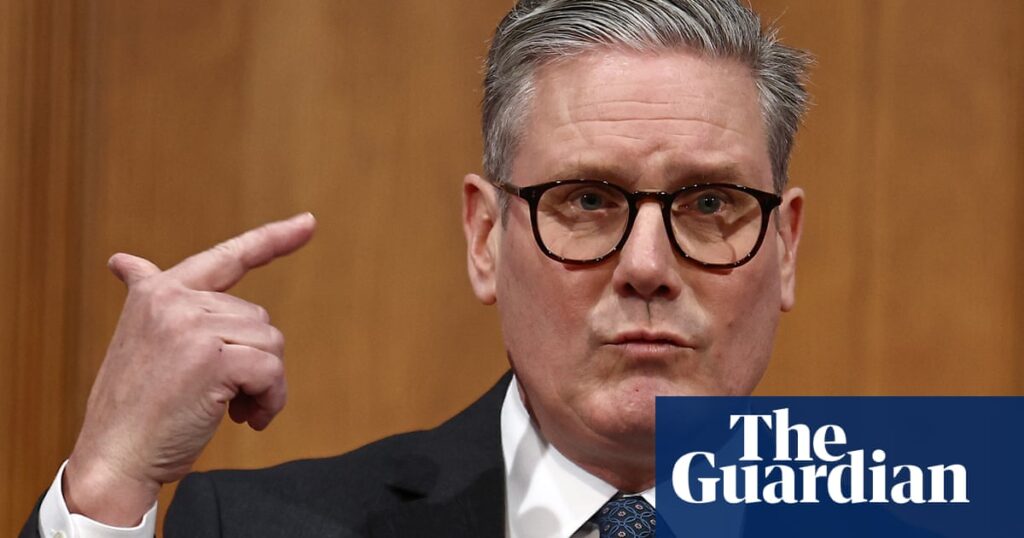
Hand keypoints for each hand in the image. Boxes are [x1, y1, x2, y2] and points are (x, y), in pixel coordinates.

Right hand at [63, 213, 315, 525]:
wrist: (113, 457)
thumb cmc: (134, 408)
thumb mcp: (139, 340)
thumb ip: (151, 299)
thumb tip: (125, 261)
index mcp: (159, 291)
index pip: (228, 256)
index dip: (273, 238)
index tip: (308, 223)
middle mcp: (174, 299)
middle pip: (260, 319)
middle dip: (255, 361)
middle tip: (229, 396)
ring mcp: (192, 326)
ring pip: (270, 345)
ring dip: (265, 385)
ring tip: (234, 409)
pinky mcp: (213, 358)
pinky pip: (271, 372)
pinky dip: (271, 400)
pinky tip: (248, 420)